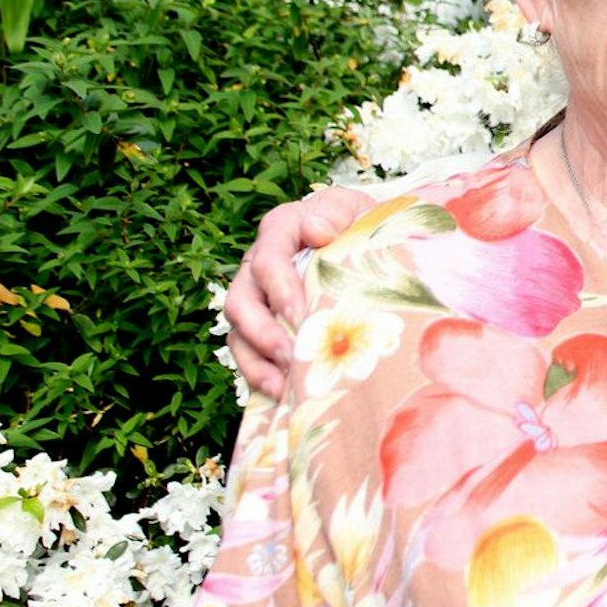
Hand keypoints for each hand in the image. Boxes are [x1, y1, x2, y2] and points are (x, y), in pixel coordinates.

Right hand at [226, 187, 373, 399]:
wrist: (367, 235)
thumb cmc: (363, 221)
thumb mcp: (357, 209)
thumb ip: (337, 215)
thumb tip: (316, 229)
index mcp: (281, 229)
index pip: (268, 259)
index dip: (279, 288)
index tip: (299, 315)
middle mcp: (259, 263)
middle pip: (240, 300)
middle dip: (261, 332)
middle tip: (289, 357)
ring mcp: (258, 296)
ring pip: (238, 331)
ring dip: (256, 362)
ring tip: (282, 388)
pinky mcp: (264, 324)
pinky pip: (250, 352)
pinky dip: (262, 375)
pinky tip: (283, 397)